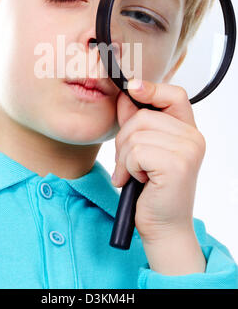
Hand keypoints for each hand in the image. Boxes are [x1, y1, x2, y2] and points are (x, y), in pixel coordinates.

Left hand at [112, 79, 206, 273]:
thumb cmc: (151, 190)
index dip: (152, 88)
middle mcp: (193, 138)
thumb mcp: (142, 150)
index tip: (132, 88)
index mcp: (187, 131)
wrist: (162, 227)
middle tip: (127, 163)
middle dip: (124, 139)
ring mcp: (188, 150)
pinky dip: (127, 167)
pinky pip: (136, 151)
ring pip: (135, 134)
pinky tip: (136, 182)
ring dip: (123, 157)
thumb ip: (136, 121)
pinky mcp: (177, 165)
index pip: (175, 94)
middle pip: (142, 116)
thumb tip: (126, 94)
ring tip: (132, 174)